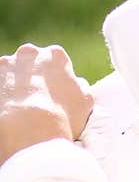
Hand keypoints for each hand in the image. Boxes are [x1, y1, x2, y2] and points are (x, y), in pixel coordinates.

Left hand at [0, 43, 93, 164]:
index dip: (58, 77)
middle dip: (35, 77)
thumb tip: (77, 83)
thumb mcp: (86, 101)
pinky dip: (3, 95)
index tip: (59, 93)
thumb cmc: (63, 115)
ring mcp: (5, 64)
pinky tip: (10, 111)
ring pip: (12, 72)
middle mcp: (29, 53)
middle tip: (40, 100)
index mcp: (55, 55)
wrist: (29, 128)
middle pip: (32, 62)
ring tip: (23, 109)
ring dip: (16, 85)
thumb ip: (82, 86)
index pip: (57, 60)